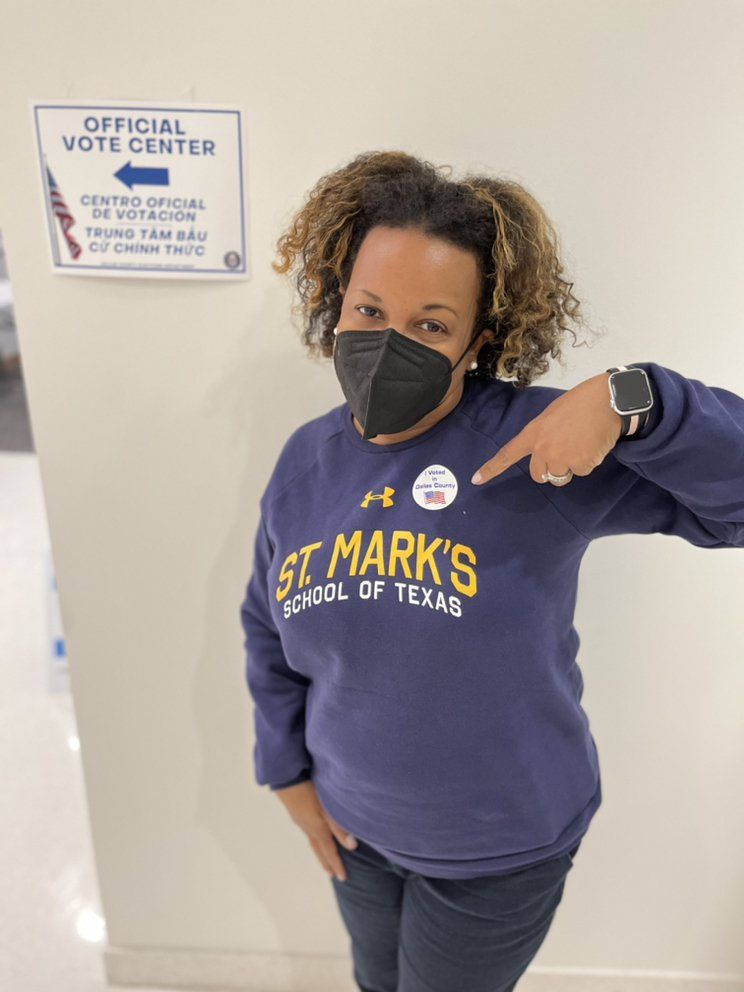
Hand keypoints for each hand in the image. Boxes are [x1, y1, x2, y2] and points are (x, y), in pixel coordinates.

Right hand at [273, 779, 357, 881]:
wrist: (286, 779)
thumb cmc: (310, 791)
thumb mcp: (328, 809)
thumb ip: (339, 827)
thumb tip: (352, 846)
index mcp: (318, 829)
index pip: (330, 851)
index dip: (337, 864)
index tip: (343, 878)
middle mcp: (309, 828)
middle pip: (319, 850)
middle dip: (327, 862)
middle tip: (332, 875)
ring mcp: (301, 821)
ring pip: (312, 841)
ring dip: (319, 852)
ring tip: (324, 859)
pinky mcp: (297, 813)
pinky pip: (308, 832)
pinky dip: (314, 839)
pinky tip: (314, 834)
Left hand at [471, 372, 622, 485]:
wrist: (608, 400)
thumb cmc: (581, 403)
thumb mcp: (552, 416)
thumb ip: (543, 436)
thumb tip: (546, 455)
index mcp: (533, 433)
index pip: (507, 454)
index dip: (491, 468)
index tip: (476, 480)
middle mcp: (543, 448)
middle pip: (539, 475)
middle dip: (551, 469)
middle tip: (567, 449)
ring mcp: (561, 457)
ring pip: (562, 476)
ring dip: (572, 465)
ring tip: (582, 442)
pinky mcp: (580, 463)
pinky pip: (582, 471)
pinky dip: (589, 461)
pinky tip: (593, 443)